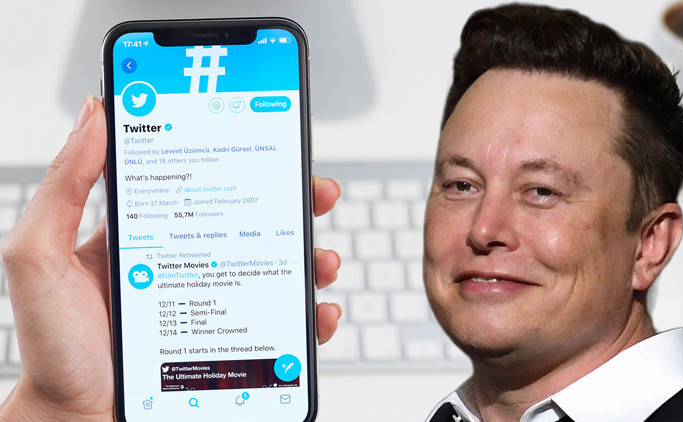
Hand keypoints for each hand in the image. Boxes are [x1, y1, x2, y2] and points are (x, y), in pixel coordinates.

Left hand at [0, 95, 341, 420]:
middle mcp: (188, 261)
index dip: (240, 159)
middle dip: (294, 202)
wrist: (79, 418)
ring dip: (312, 257)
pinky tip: (317, 312)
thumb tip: (95, 117)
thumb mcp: (40, 256)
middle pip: (253, 221)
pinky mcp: (232, 341)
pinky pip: (282, 323)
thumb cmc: (57, 347)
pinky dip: (311, 316)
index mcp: (148, 233)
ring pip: (278, 269)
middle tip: (315, 192)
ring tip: (322, 259)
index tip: (266, 139)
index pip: (203, 181)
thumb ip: (62, 187)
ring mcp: (214, 301)